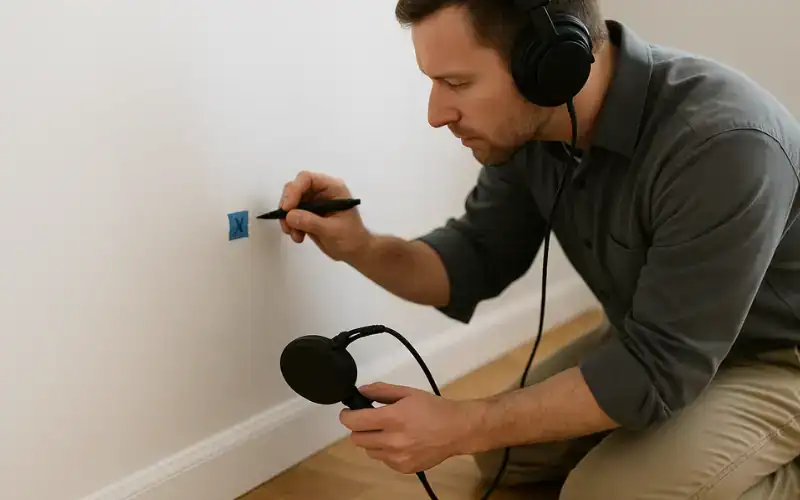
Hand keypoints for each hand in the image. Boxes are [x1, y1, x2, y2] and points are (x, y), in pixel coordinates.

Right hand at [280, 170, 371, 260]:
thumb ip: (311, 222)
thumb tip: (289, 215)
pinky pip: (292, 214)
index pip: (307, 179)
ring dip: (287, 219)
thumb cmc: (351, 238)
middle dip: (288, 206)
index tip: (287, 208)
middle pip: (295, 188)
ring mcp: (314, 202)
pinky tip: (298, 237)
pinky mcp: (308, 214)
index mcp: (332, 188)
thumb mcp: (332, 230)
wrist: (355, 251)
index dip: (294, 190)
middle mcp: (321, 191)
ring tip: (295, 235)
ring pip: (291, 202)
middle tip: (286, 224)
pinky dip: (290, 225)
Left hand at [339, 382, 483, 473]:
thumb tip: (361, 391)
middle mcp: (392, 441)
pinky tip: (399, 442)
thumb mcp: (408, 393)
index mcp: (392, 418)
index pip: (355, 422)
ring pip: (369, 451)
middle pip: (357, 439)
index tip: (348, 412)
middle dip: (359, 428)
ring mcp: (397, 457)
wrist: (457, 430)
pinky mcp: (404, 468)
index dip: (346, 416)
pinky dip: (385, 451)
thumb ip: (382, 391)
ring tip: (387, 432)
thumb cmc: (433, 408)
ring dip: (372, 441)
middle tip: (370, 421)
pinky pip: (383, 460)